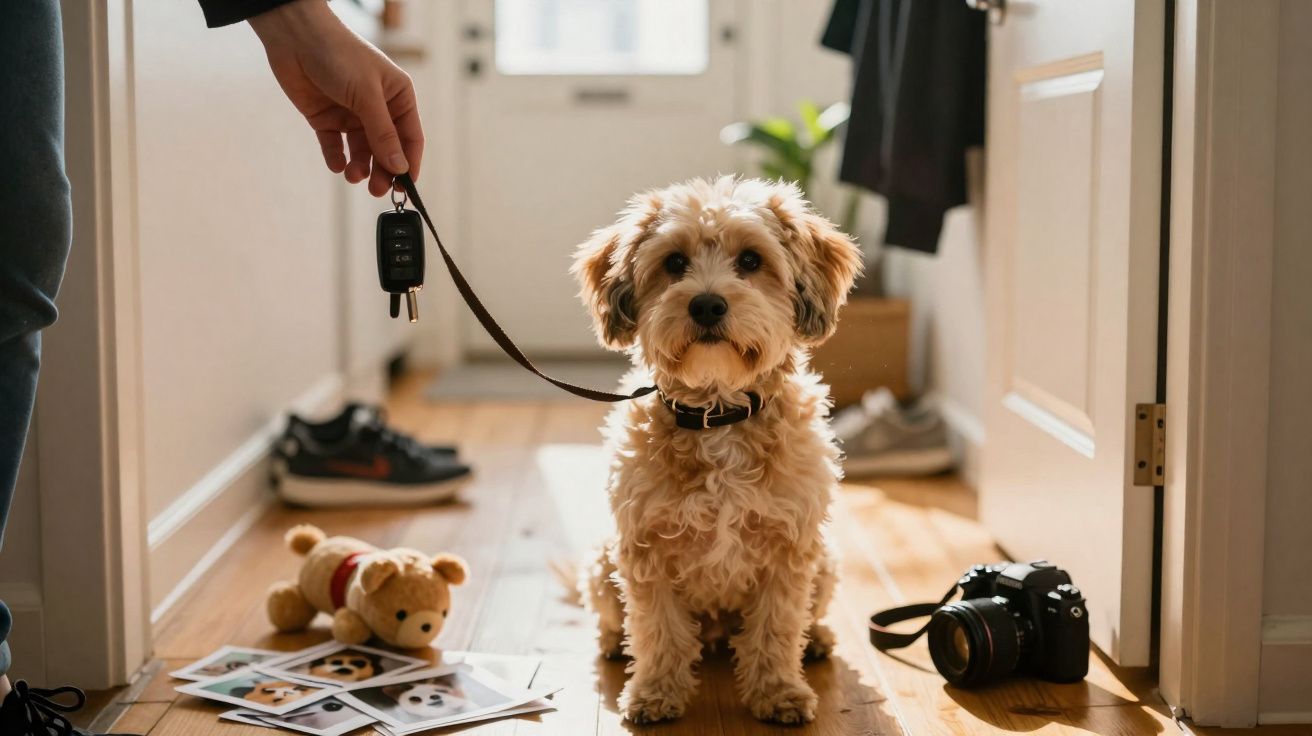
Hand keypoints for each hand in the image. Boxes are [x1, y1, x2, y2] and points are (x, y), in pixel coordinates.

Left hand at [250, 0, 422, 195]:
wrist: (296, 37)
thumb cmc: (340, 55)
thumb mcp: (367, 96)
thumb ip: (383, 134)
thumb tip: (400, 167)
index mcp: (398, 97)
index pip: (410, 138)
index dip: (409, 164)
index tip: (404, 189)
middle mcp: (378, 107)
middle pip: (386, 149)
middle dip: (383, 171)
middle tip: (376, 190)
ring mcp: (352, 114)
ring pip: (362, 151)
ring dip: (360, 167)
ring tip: (353, 176)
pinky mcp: (326, 118)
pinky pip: (336, 146)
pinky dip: (337, 158)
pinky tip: (336, 164)